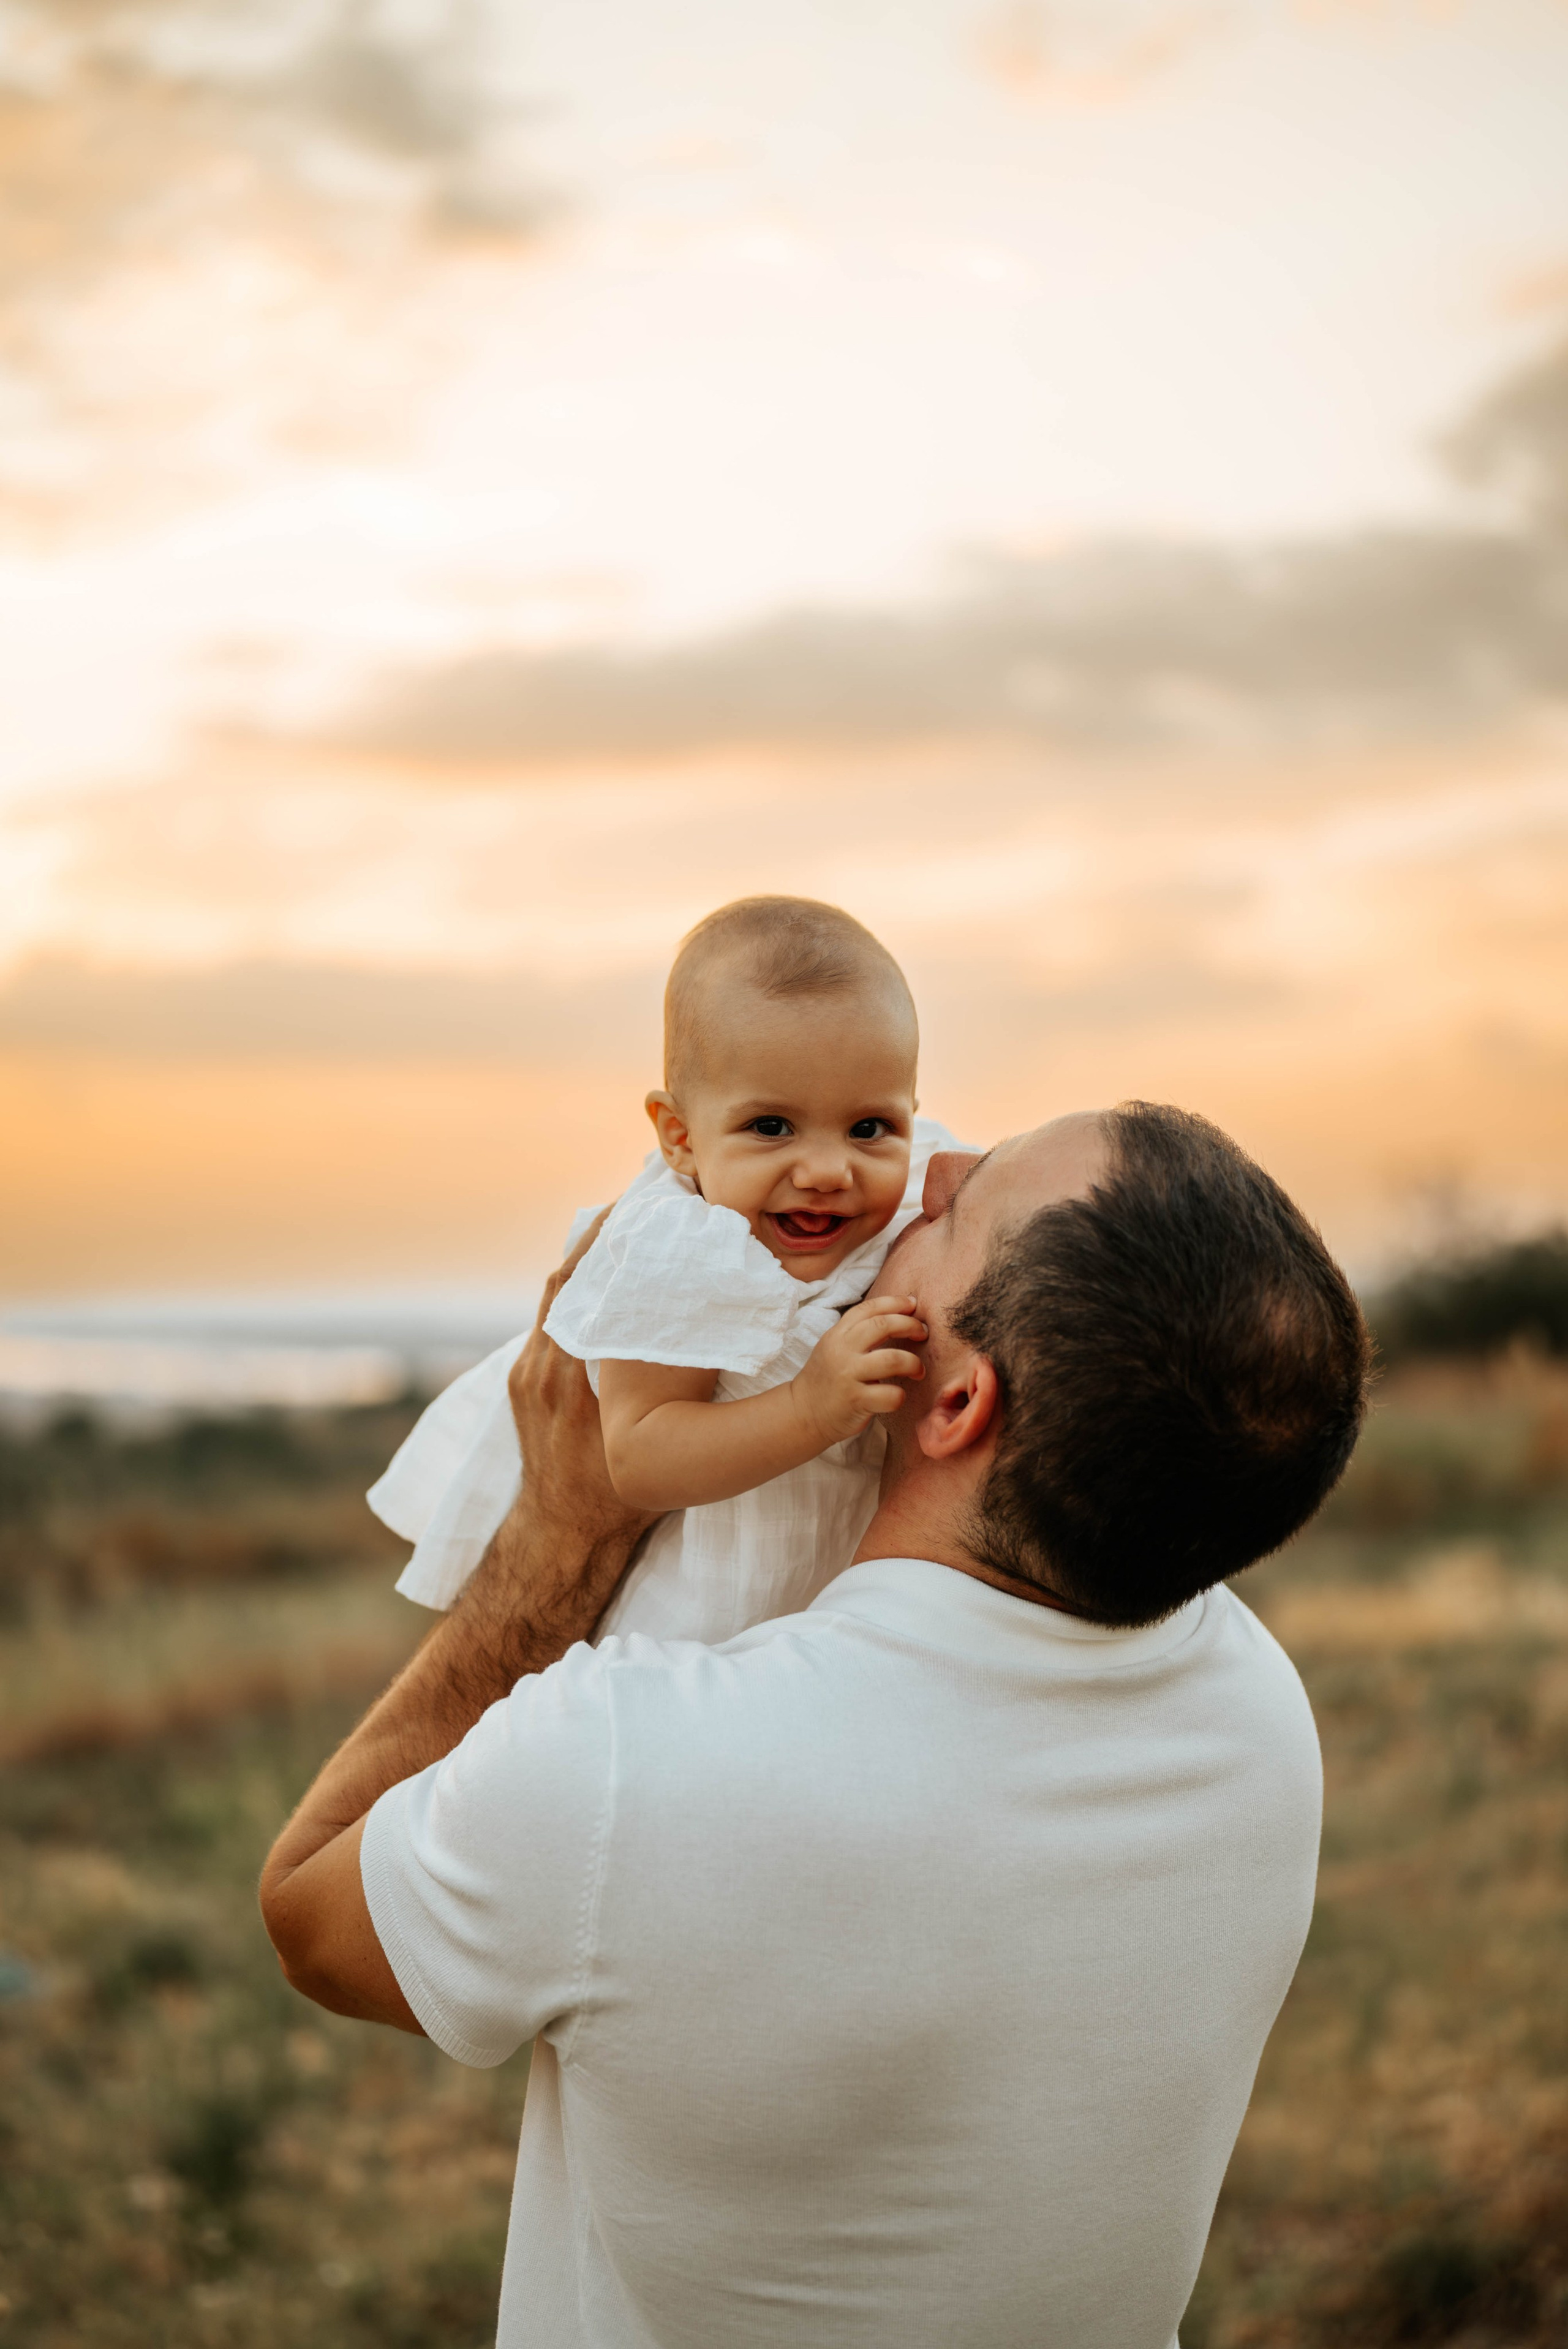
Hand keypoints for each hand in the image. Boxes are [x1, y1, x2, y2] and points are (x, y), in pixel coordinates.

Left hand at [503, 1208, 656, 1623]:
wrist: (561, 1535)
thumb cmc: (616, 1497)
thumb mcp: (645, 1437)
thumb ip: (668, 1393)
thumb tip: (705, 1336)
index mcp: (566, 1376)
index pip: (578, 1288)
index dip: (602, 1243)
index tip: (633, 1208)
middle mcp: (541, 1367)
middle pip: (564, 1283)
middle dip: (596, 1243)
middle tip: (634, 1208)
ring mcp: (527, 1375)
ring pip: (555, 1302)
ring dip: (585, 1269)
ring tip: (623, 1237)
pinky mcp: (523, 1383)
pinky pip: (550, 1326)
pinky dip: (574, 1300)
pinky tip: (603, 1290)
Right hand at [790, 1294, 926, 1448]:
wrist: (804, 1413)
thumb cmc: (828, 1379)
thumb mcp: (835, 1347)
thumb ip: (858, 1332)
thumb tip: (898, 1315)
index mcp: (838, 1334)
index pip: (869, 1308)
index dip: (896, 1302)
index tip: (914, 1304)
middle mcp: (842, 1350)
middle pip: (883, 1325)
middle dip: (910, 1325)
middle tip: (922, 1333)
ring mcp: (848, 1375)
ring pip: (893, 1360)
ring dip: (913, 1363)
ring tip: (918, 1370)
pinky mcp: (856, 1400)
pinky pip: (891, 1395)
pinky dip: (900, 1396)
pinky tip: (897, 1396)